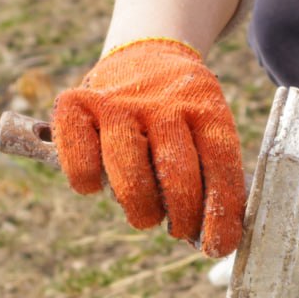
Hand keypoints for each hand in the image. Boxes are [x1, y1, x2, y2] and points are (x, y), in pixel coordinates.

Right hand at [52, 38, 245, 256]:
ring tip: (144, 213)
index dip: (220, 215)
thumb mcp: (207, 126)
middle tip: (177, 227)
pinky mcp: (78, 102)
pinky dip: (86, 181)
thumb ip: (209, 172)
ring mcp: (118, 101)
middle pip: (175, 173)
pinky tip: (99, 182)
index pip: (220, 166)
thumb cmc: (181, 112)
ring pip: (127, 170)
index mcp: (206, 108)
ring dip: (138, 208)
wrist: (146, 53)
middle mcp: (162, 102)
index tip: (216, 247)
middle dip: (180, 216)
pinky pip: (78, 156)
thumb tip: (211, 238)